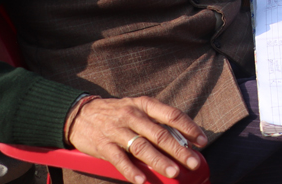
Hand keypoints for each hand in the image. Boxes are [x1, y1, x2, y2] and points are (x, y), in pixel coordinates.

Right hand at [65, 96, 206, 183]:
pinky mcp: (103, 145)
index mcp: (144, 105)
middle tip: (192, 162)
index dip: (189, 128)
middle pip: (160, 134)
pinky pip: (119, 159)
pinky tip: (142, 180)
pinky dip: (131, 171)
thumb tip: (180, 140)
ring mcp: (117, 130)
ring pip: (142, 147)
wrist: (79, 114)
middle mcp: (132, 115)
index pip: (172, 114)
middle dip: (179, 150)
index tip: (202, 140)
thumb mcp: (136, 109)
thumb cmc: (115, 113)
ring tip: (173, 172)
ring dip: (159, 161)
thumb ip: (155, 122)